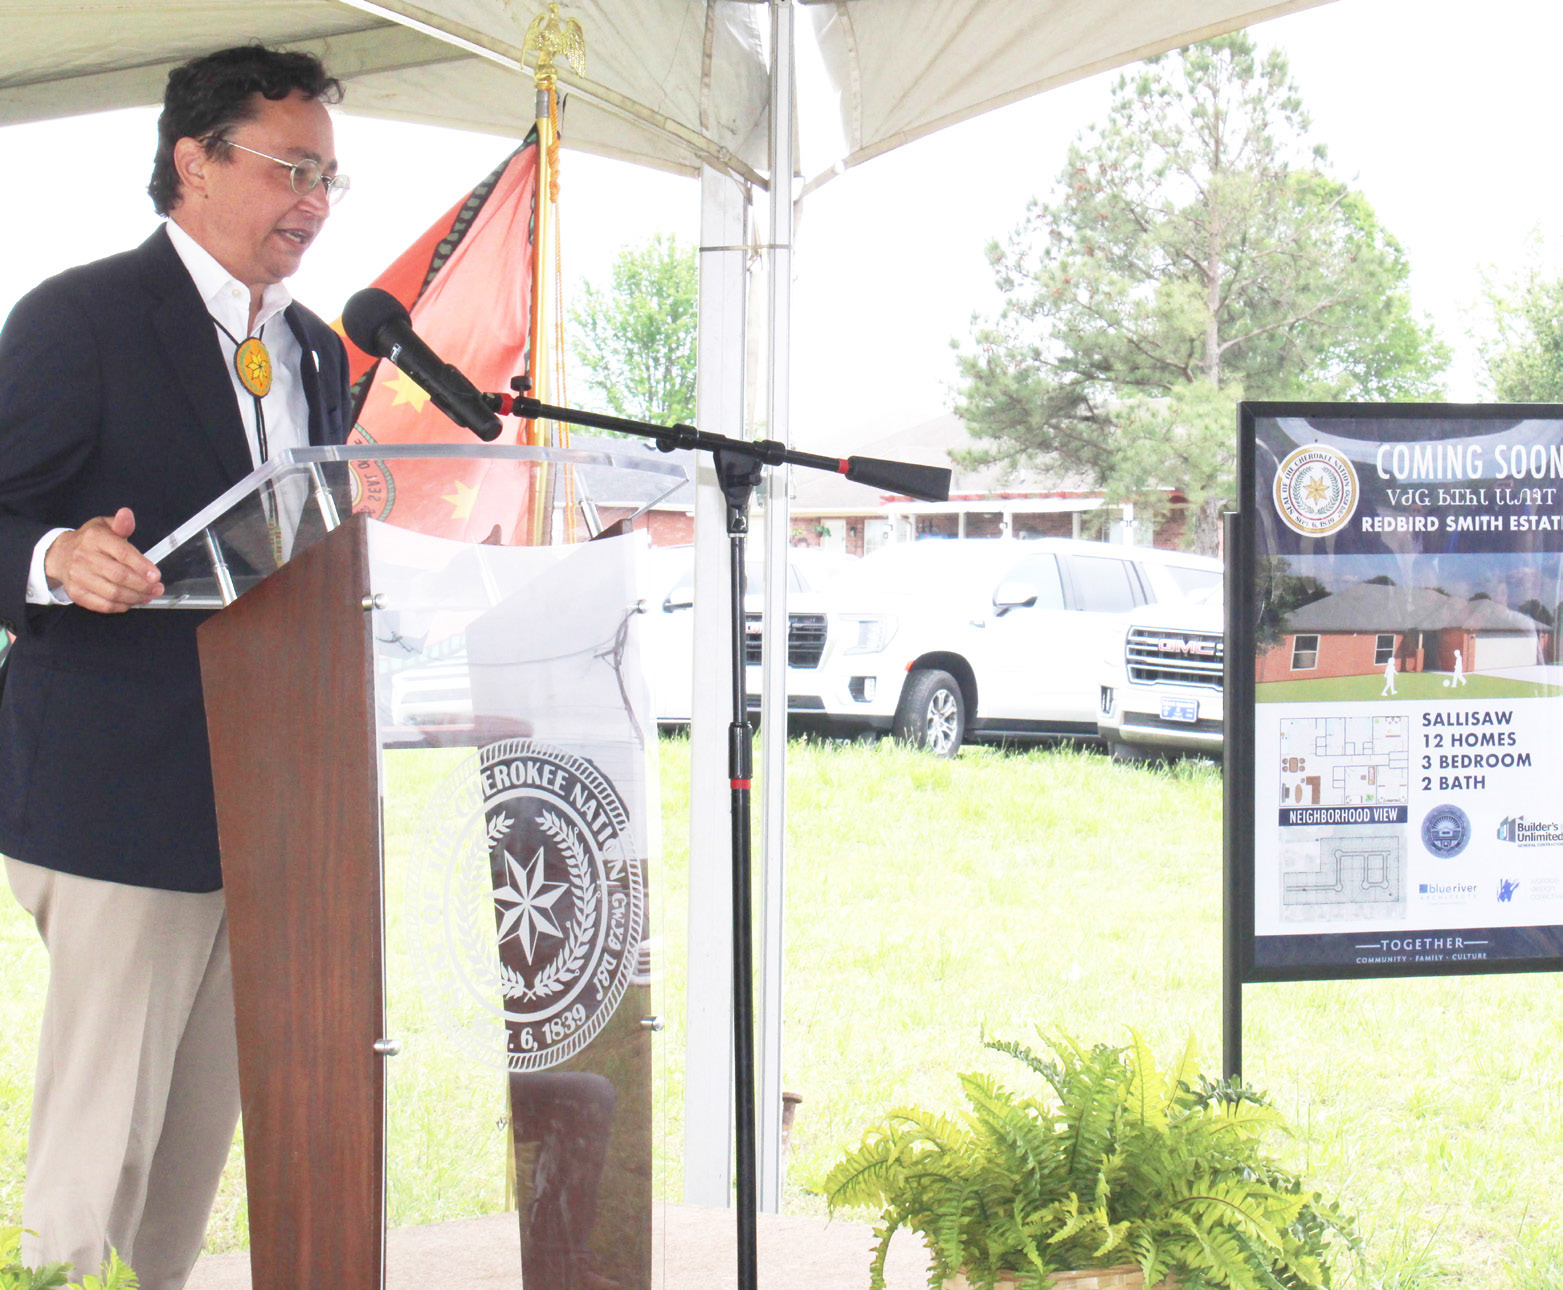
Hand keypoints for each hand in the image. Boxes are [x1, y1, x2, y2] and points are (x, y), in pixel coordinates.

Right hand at [43, 508, 163, 612]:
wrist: (59, 554)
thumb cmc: (89, 540)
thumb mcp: (104, 526)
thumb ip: (121, 524)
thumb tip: (126, 514)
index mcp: (95, 538)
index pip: (122, 553)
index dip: (142, 566)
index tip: (156, 575)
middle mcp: (84, 557)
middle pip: (119, 576)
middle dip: (143, 585)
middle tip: (157, 588)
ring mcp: (78, 576)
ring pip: (112, 592)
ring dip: (135, 597)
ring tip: (148, 596)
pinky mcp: (75, 592)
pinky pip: (101, 604)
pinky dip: (119, 606)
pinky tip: (130, 602)